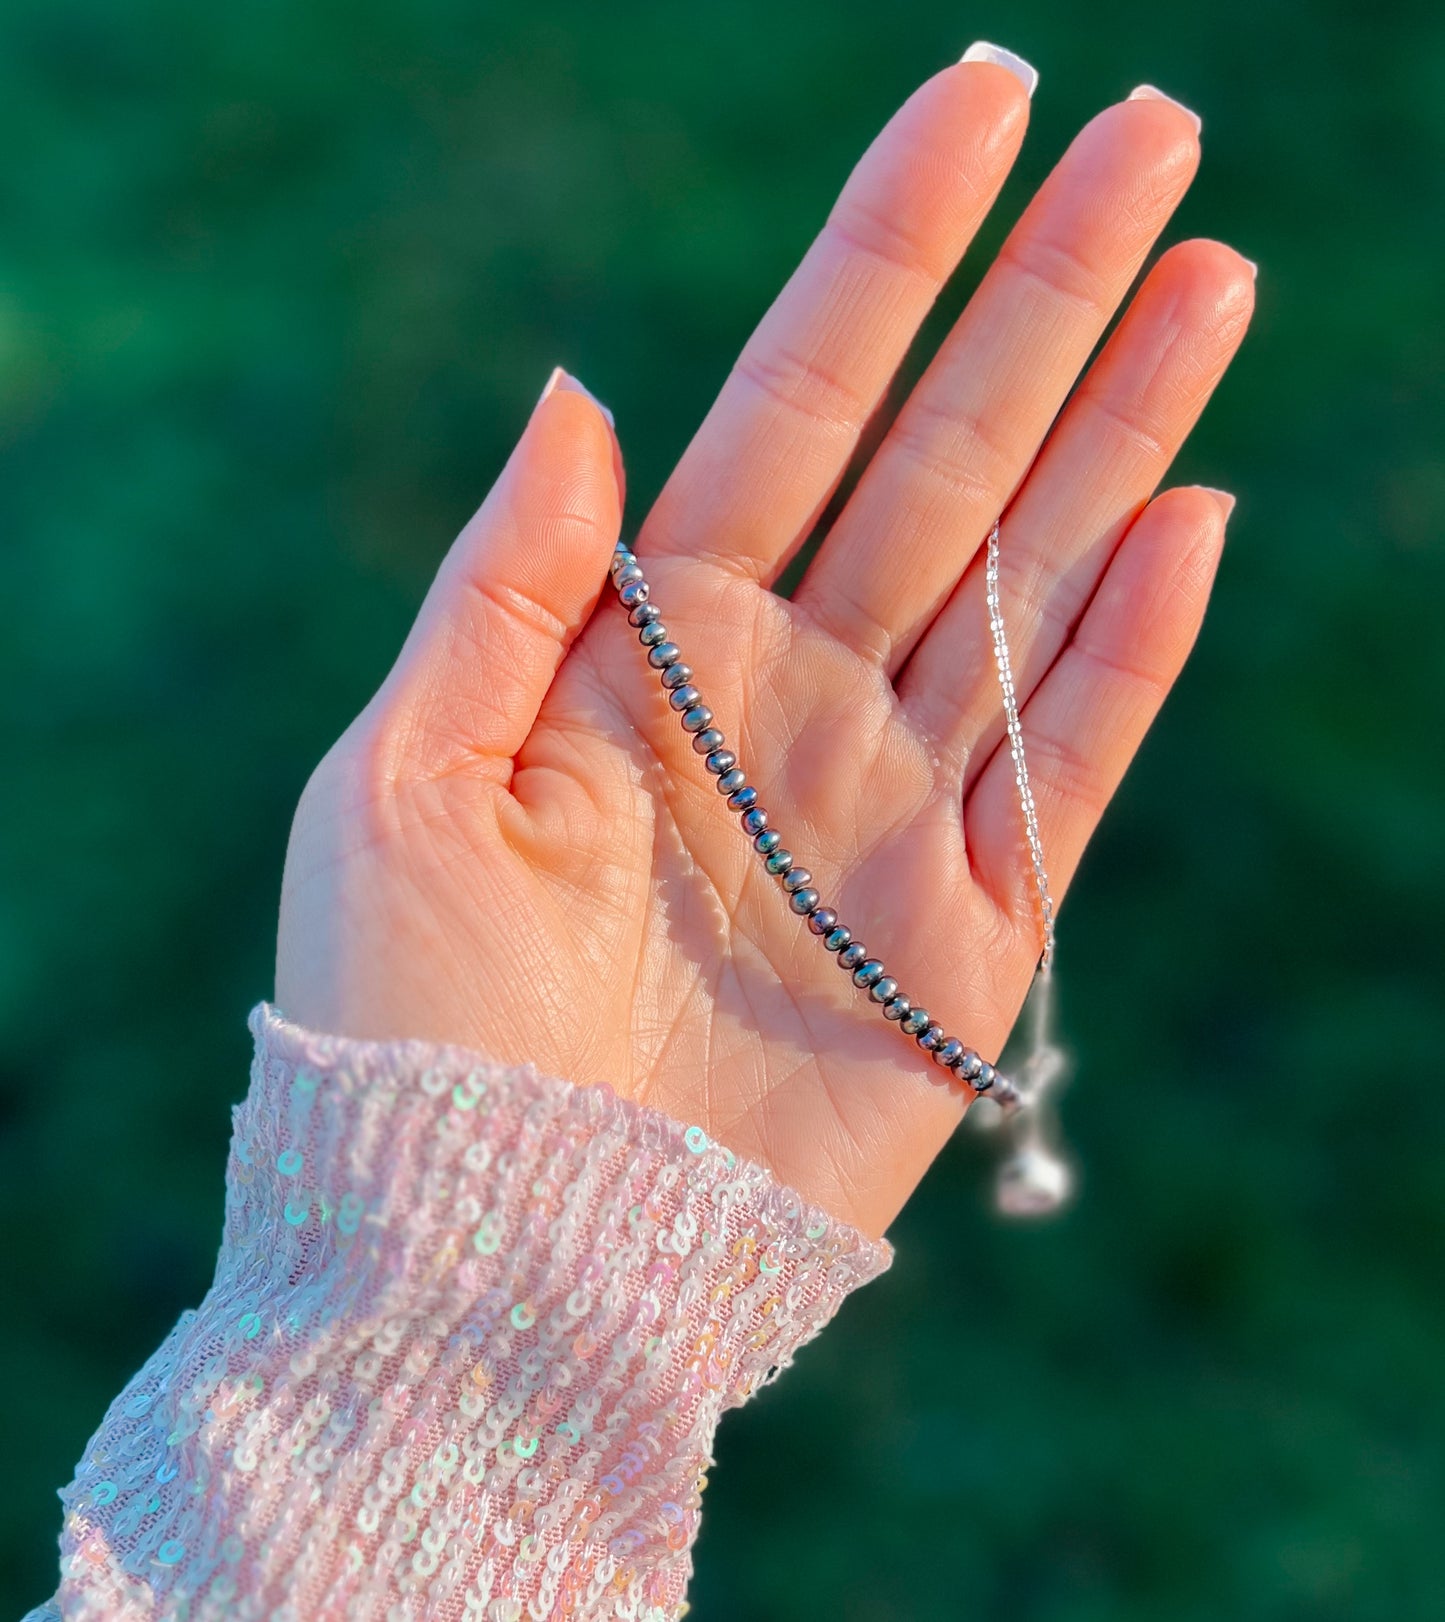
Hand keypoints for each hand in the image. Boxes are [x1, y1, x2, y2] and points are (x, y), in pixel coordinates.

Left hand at [276, 56, 1252, 1240]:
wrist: (491, 1248)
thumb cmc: (409, 1023)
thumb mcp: (408, 772)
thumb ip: (509, 581)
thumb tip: (580, 391)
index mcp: (652, 644)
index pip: (796, 404)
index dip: (889, 253)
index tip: (981, 100)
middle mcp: (788, 698)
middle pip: (946, 460)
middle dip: (1048, 300)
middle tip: (1158, 139)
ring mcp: (888, 806)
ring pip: (1033, 581)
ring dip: (1127, 434)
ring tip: (1210, 279)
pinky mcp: (964, 937)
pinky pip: (1068, 764)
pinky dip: (1132, 650)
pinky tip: (1193, 518)